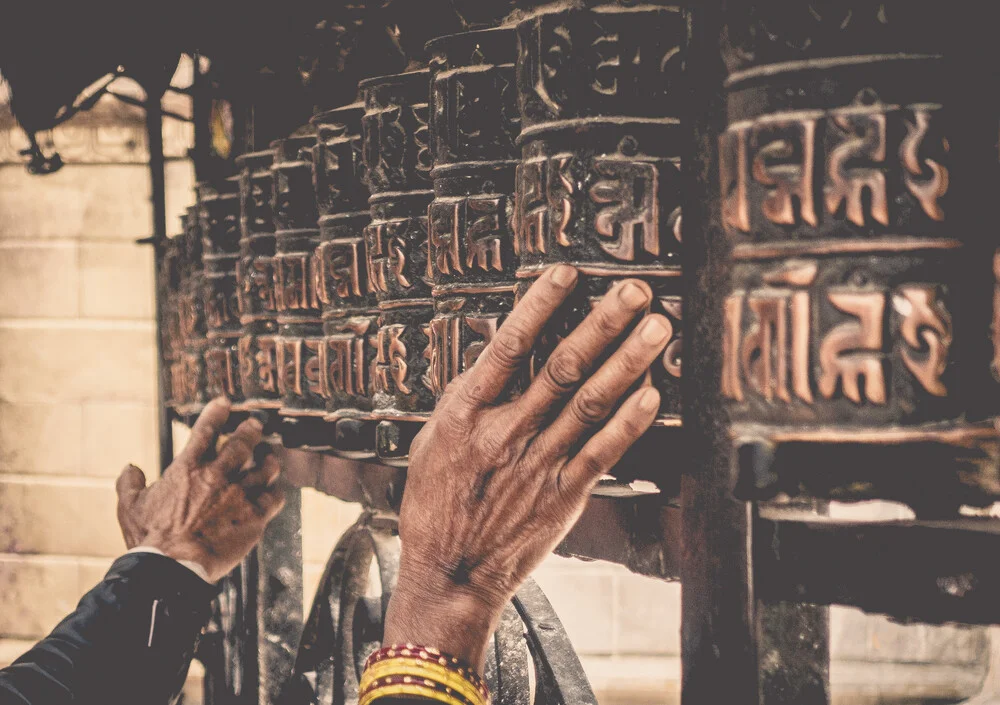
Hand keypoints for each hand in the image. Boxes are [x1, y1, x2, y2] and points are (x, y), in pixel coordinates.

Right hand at [115, 398, 285, 582]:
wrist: (171, 569)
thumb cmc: (150, 540)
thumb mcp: (129, 508)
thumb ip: (129, 484)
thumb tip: (130, 468)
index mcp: (187, 469)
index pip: (205, 431)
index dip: (216, 413)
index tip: (225, 403)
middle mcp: (217, 476)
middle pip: (242, 444)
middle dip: (251, 431)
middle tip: (256, 426)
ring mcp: (239, 495)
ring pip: (265, 469)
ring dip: (269, 462)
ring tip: (271, 459)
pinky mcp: (254, 517)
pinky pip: (274, 499)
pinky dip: (275, 493)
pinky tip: (275, 493)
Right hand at [384, 265, 667, 669]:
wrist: (449, 573)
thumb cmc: (436, 506)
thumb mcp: (430, 443)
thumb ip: (464, 400)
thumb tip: (492, 357)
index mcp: (465, 414)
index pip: (507, 347)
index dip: (539, 306)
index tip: (567, 273)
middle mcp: (504, 433)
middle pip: (561, 367)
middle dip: (601, 324)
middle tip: (634, 291)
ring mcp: (537, 463)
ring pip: (589, 402)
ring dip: (627, 363)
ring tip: (656, 329)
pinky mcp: (562, 494)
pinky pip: (602, 452)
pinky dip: (629, 423)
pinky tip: (653, 394)